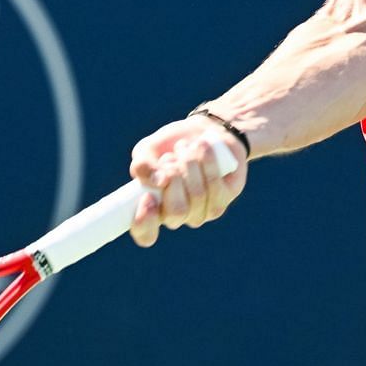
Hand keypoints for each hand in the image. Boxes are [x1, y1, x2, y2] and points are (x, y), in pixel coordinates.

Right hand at [127, 118, 248, 246]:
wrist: (202, 131)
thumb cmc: (170, 145)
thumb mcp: (147, 150)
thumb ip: (142, 165)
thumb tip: (157, 181)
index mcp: (153, 209)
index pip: (146, 234)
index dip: (144, 223)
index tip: (147, 197)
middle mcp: (177, 216)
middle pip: (176, 212)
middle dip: (173, 178)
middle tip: (169, 158)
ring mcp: (202, 211)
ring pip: (197, 195)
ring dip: (189, 162)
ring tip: (184, 146)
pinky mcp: (223, 198)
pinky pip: (215, 185)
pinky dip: (206, 161)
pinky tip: (202, 146)